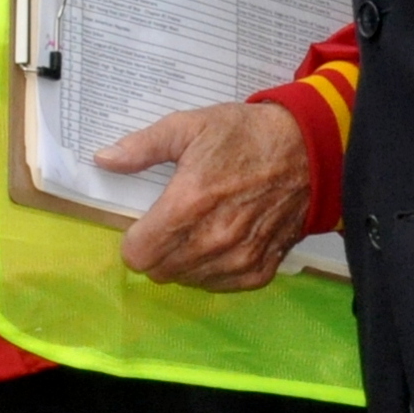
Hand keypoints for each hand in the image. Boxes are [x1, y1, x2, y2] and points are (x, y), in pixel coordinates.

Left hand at [99, 101, 310, 289]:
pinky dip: (212, 270)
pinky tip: (218, 243)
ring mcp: (240, 258)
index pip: (138, 254)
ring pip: (187, 281)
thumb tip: (104, 160)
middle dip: (155, 251)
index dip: (134, 240)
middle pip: (159, 271)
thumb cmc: (245, 135)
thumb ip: (142, 147)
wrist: (309, 151)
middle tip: (169, 224)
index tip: (144, 223)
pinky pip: (220, 286)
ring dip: (183, 262)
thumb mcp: (189, 127)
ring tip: (196, 230)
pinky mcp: (261, 269)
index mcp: (189, 205)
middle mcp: (213, 240)